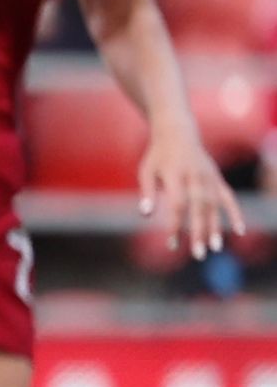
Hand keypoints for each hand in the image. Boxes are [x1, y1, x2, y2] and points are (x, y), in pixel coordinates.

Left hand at [140, 124, 245, 262]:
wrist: (177, 133)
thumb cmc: (158, 156)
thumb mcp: (146, 170)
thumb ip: (147, 192)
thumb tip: (145, 214)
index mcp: (175, 174)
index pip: (177, 205)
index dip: (176, 225)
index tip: (172, 244)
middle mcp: (195, 177)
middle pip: (199, 208)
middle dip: (198, 232)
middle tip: (197, 254)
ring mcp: (209, 178)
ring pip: (215, 206)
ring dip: (215, 227)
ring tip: (213, 248)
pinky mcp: (218, 179)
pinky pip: (229, 198)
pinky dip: (235, 213)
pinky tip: (239, 230)